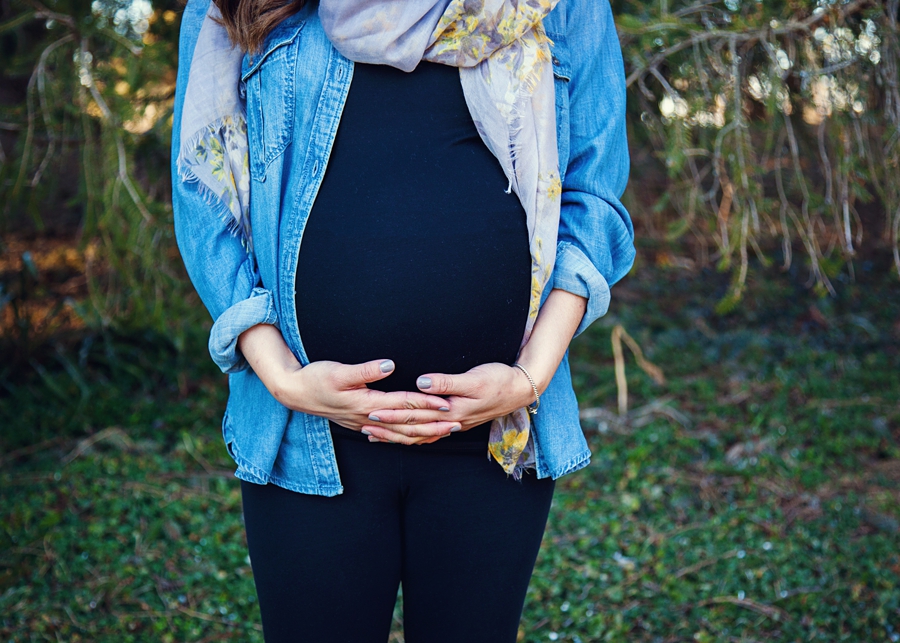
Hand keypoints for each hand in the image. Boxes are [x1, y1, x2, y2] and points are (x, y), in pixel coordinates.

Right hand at [272, 359, 461, 442]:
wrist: (294, 392)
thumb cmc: (316, 378)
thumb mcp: (339, 370)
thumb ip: (366, 369)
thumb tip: (390, 364)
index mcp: (367, 403)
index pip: (404, 404)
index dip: (426, 404)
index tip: (447, 403)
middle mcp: (368, 417)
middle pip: (406, 424)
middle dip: (433, 425)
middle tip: (456, 424)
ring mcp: (364, 422)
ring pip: (399, 433)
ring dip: (422, 434)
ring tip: (443, 433)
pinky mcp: (360, 422)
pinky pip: (388, 435)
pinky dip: (403, 437)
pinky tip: (413, 439)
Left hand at [361, 362, 536, 443]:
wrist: (521, 389)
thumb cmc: (498, 379)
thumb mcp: (474, 378)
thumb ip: (446, 382)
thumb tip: (420, 383)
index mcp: (451, 412)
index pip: (415, 415)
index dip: (391, 414)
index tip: (370, 411)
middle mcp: (450, 423)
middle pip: (413, 429)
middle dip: (387, 428)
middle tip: (363, 425)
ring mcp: (453, 425)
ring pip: (419, 436)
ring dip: (396, 436)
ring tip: (374, 436)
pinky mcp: (457, 421)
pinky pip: (430, 434)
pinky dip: (413, 437)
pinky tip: (402, 437)